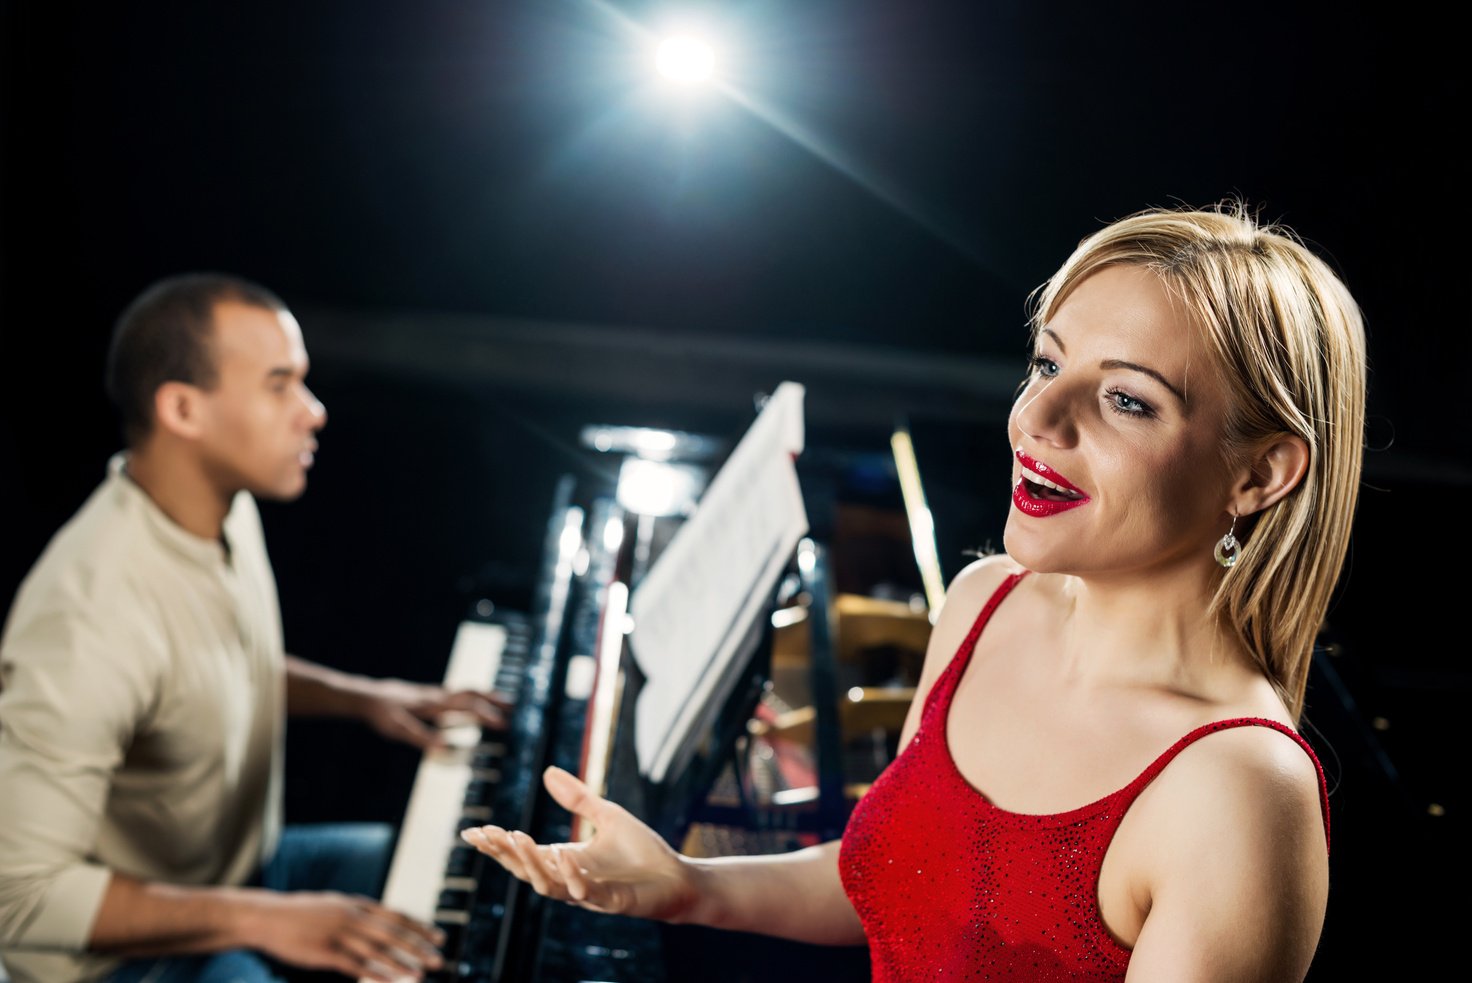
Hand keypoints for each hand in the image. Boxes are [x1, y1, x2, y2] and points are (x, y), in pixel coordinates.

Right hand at [241, 891, 444, 981]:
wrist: (265, 916)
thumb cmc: (300, 913)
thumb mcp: (334, 904)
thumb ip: (357, 911)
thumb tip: (378, 918)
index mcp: (356, 904)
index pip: (396, 916)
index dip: (419, 927)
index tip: (438, 937)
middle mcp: (352, 917)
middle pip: (392, 934)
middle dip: (418, 947)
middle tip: (439, 958)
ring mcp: (338, 934)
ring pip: (377, 951)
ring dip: (401, 964)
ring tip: (421, 974)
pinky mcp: (324, 953)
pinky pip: (354, 966)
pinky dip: (374, 975)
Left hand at [356, 677, 511, 749]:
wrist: (367, 696)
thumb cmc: (382, 713)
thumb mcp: (398, 729)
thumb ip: (421, 736)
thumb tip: (443, 747)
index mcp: (435, 703)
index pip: (467, 705)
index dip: (486, 714)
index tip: (502, 723)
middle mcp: (438, 696)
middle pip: (472, 693)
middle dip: (494, 699)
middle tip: (513, 707)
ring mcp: (435, 694)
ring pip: (466, 692)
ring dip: (485, 697)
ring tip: (502, 703)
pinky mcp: (430, 696)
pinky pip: (457, 695)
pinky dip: (471, 699)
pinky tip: (472, 707)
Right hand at [461, 766, 697, 921]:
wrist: (677, 878)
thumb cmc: (642, 852)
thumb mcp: (608, 815)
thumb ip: (578, 798)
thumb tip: (547, 771)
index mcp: (565, 861)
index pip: (523, 855)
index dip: (497, 845)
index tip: (472, 830)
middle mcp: (570, 880)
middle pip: (527, 872)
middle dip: (505, 854)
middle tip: (487, 833)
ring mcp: (589, 894)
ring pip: (548, 886)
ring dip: (532, 862)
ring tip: (518, 836)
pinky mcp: (611, 901)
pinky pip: (586, 893)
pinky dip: (572, 875)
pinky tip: (565, 853)